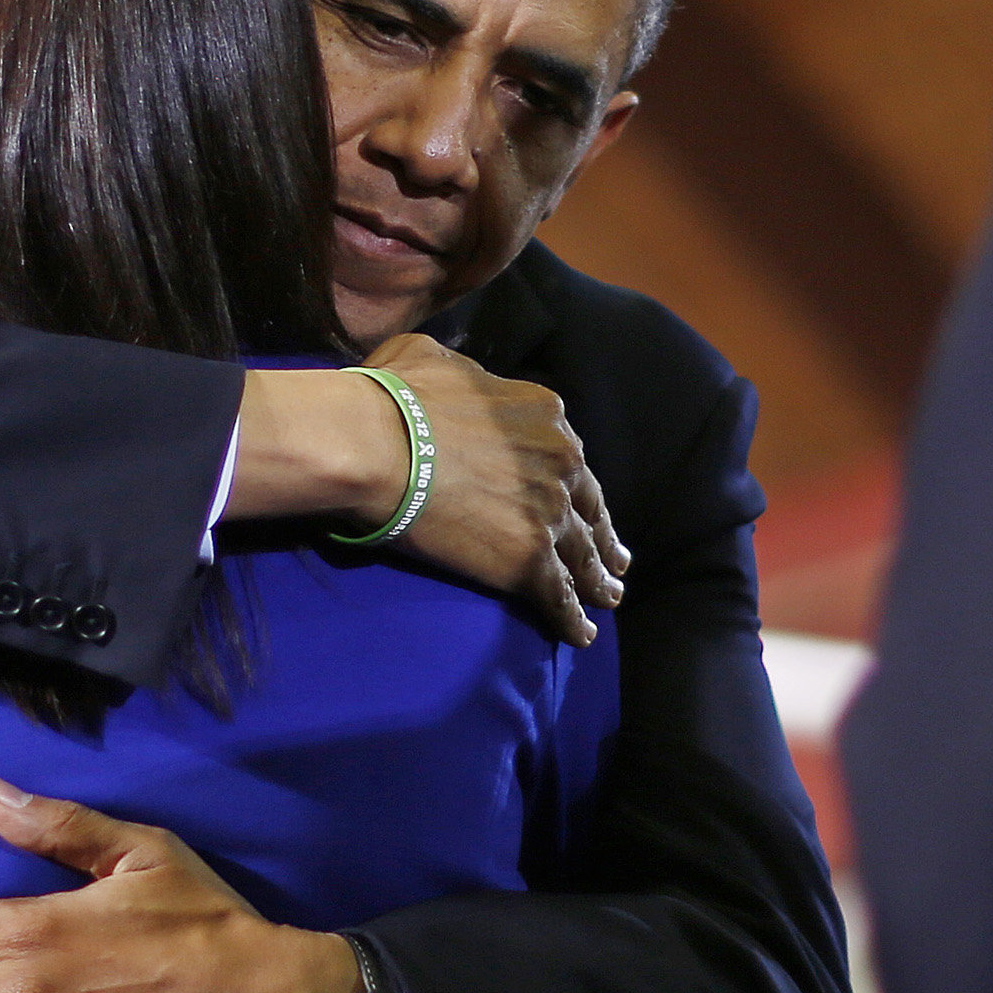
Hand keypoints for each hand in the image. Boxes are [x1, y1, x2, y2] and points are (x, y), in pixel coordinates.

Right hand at [230, 336, 626, 644]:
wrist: (378, 445)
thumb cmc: (394, 397)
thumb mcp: (434, 358)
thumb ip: (464, 374)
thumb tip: (454, 375)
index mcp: (545, 416)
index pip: (570, 458)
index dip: (574, 483)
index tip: (579, 501)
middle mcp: (561, 463)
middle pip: (589, 507)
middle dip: (602, 535)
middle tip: (615, 560)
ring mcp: (550, 514)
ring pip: (584, 556)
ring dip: (598, 580)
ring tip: (608, 597)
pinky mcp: (528, 560)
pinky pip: (559, 596)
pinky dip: (573, 619)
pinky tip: (581, 635)